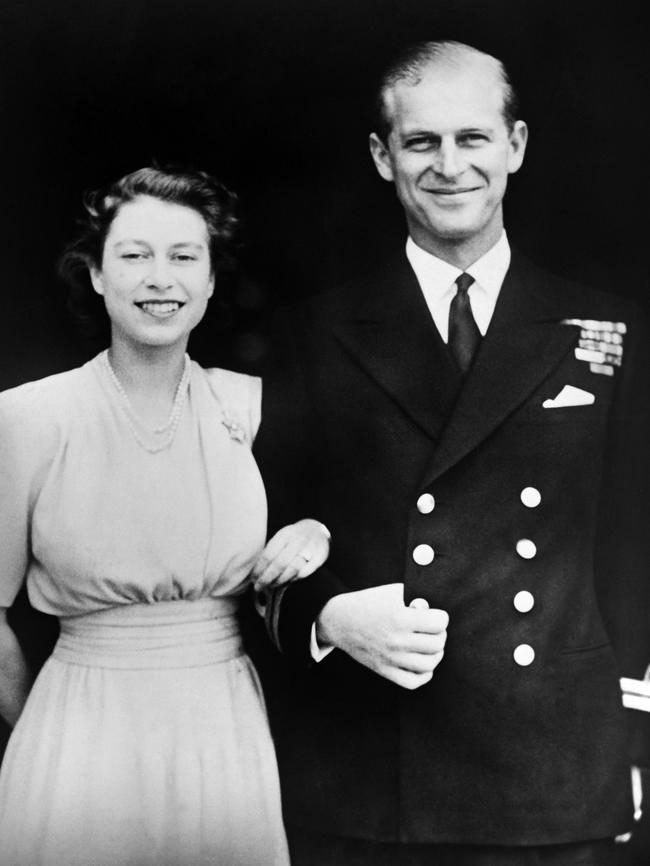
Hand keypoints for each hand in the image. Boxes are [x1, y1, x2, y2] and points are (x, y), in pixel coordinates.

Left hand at [251, 519, 329, 590]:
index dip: (260, 569)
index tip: (253, 578)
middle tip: (259, 586)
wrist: (317, 529)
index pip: (269, 554)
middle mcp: (297, 540)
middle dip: (267, 577)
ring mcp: (310, 548)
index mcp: (284, 535)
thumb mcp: (281, 537)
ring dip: (280, 580)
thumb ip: (271, 551)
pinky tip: (288, 582)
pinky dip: (295, 578)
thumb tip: (256, 570)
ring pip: (293, 568)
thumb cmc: (293, 537)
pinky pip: (305, 571)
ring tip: (272, 585)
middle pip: (280, 563)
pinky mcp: (320, 556)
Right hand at [316, 583, 447, 689]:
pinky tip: (423, 663)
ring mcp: (390, 658)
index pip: (439, 623)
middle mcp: (396, 640)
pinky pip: (413, 682)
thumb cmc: (368, 603)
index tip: (435, 615)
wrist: (339, 620)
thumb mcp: (393, 593)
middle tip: (433, 629)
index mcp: (399, 618)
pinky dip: (424, 674)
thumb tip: (432, 612)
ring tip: (430, 645)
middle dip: (439, 634)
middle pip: (437, 644)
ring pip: (429, 664)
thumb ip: (416, 600)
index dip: (440, 617)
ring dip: (435, 654)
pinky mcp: (384, 670)